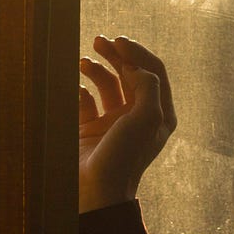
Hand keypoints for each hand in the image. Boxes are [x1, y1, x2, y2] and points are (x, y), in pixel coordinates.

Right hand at [78, 35, 176, 212]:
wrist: (95, 192)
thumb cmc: (124, 157)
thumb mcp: (147, 118)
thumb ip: (148, 86)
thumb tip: (136, 67)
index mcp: (158, 114)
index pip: (153, 72)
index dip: (138, 52)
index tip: (119, 41)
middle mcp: (138, 116)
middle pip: (130, 74)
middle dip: (116, 55)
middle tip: (100, 40)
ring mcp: (113, 122)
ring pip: (107, 84)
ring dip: (97, 68)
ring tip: (83, 60)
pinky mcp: (90, 130)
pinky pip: (85, 101)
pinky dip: (80, 89)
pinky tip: (75, 86)